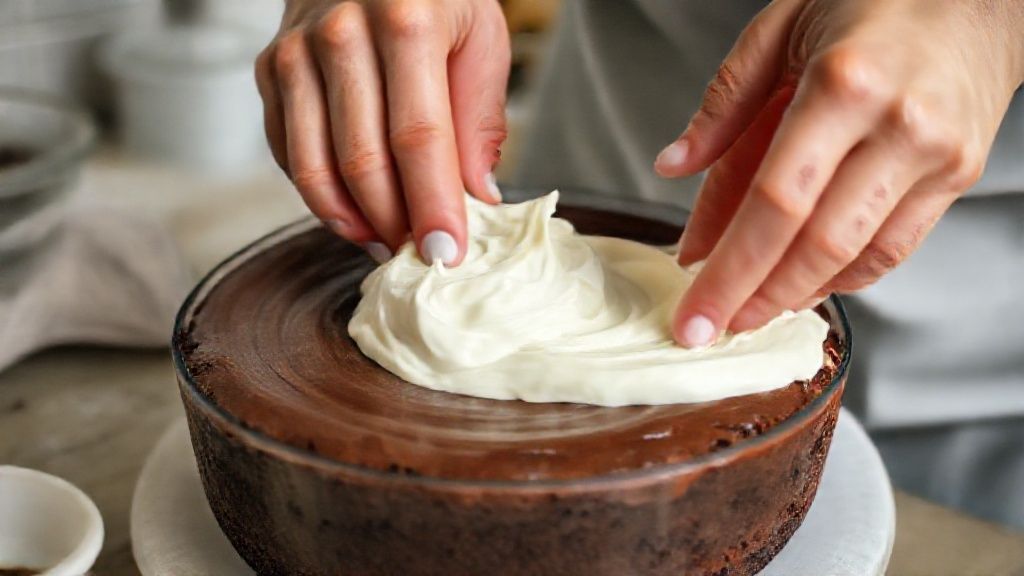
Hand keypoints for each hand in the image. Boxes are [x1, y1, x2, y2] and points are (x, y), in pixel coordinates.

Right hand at [255, 0, 509, 264]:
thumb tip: (476, 199)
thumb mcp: (481, 38)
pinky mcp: (270, 70)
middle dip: (394, 225)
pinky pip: (288, 155)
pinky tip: (355, 214)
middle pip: (362, 161)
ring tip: (385, 245)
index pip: (418, 137)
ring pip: (315, 168)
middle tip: (420, 257)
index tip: (448, 254)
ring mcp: (296, 53)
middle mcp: (341, 34)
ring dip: (352, 223)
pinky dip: (320, 197)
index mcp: (406, 21)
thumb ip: (479, 119)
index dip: (432, 205)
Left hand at [655, 0, 1023, 346]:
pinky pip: (893, 249)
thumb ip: (725, 103)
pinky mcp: (957, 176)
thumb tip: (674, 166)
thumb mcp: (783, 27)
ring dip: (793, 296)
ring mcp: (935, 156)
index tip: (693, 311)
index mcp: (843, 84)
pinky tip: (801, 286)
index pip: (774, 203)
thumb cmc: (875, 0)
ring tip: (746, 311)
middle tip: (710, 329)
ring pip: (855, 257)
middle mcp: (896, 126)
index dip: (729, 269)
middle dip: (752, 299)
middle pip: (814, 244)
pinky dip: (842, 277)